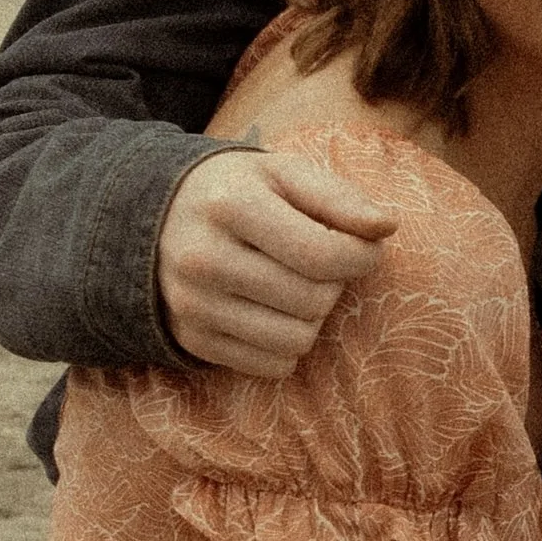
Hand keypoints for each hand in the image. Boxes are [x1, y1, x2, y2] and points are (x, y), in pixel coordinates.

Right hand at [157, 149, 395, 375]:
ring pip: (296, 341)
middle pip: (313, 301)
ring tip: (297, 285)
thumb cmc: (242, 193)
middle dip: (335, 283)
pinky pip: (272, 366)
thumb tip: (385, 226)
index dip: (363, 256)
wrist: (156, 218)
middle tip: (322, 263)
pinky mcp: (190, 340)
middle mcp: (202, 259)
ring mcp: (191, 305)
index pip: (322, 254)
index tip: (365, 246)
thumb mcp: (287, 175)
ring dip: (314, 317)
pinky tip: (275, 311)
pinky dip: (288, 345)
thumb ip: (340, 198)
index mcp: (230, 206)